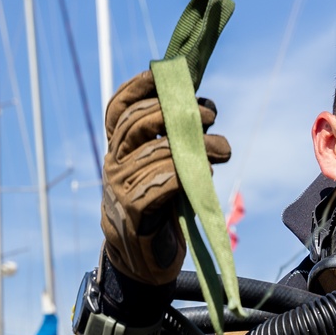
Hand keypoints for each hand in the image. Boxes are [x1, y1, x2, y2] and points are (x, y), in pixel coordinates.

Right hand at [101, 70, 230, 284]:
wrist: (145, 262)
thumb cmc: (161, 210)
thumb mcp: (165, 167)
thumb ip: (177, 139)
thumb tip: (204, 107)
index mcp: (118, 149)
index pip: (118, 109)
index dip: (138, 87)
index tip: (164, 72)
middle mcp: (113, 164)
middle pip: (138, 123)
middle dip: (176, 111)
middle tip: (209, 114)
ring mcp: (119, 187)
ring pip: (157, 153)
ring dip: (196, 147)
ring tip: (222, 150)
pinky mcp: (133, 210)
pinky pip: (162, 182)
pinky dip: (187, 175)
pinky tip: (205, 176)